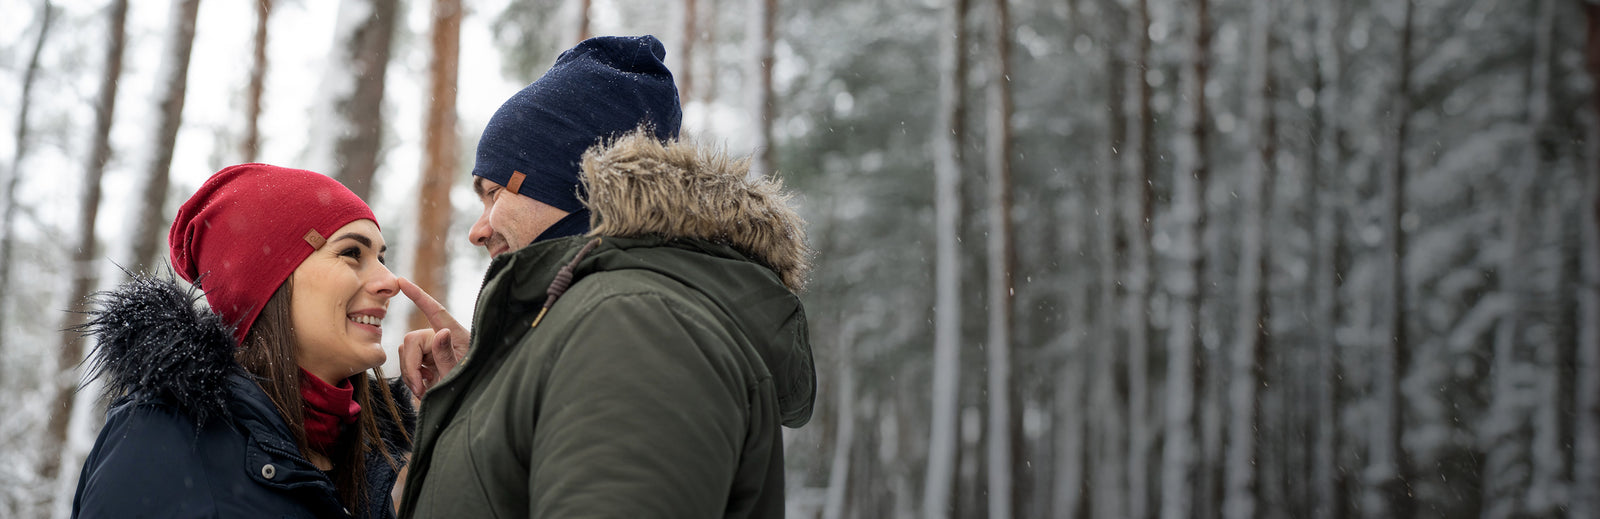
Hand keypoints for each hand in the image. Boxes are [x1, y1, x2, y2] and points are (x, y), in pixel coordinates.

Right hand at [398, 277, 469, 395]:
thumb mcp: (459, 372)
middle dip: (410, 364)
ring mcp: (432, 349)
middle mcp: (441, 338)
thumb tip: (440, 331)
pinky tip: (423, 387)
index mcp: (455, 335)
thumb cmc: (470, 385)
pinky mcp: (425, 361)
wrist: (467, 404)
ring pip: (406, 351)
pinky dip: (410, 376)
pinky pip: (407, 362)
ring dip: (410, 372)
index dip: (418, 295)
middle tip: (419, 387)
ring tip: (423, 389)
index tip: (402, 281)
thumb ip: (447, 355)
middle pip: (411, 339)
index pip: (435, 311)